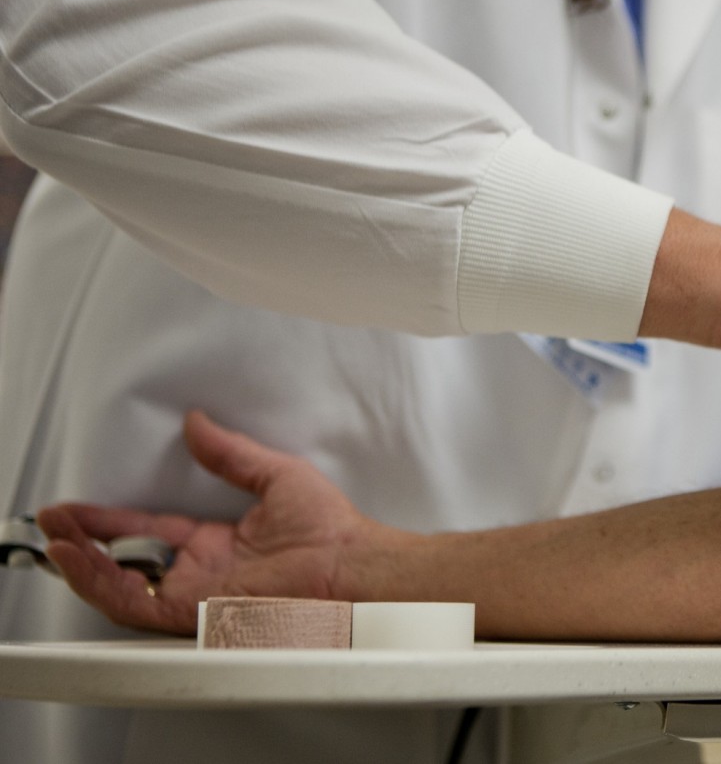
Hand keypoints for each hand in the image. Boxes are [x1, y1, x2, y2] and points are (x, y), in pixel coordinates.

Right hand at [38, 412, 372, 634]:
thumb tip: (198, 423)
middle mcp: (202, 574)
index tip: (79, 508)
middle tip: (53, 523)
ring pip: (122, 587)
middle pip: (127, 562)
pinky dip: (104, 585)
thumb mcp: (274, 475)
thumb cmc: (330, 529)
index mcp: (217, 544)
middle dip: (85, 543)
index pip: (150, 532)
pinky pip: (137, 605)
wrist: (349, 563)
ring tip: (56, 540)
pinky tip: (81, 562)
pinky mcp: (195, 615)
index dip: (112, 520)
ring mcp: (196, 597)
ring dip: (84, 564)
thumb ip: (231, 454)